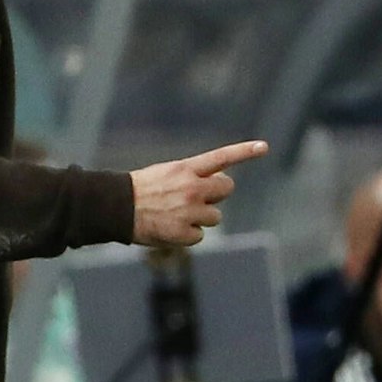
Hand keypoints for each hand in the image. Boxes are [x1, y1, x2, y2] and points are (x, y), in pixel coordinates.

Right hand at [130, 140, 267, 246]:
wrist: (116, 208)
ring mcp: (190, 211)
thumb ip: (191, 176)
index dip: (245, 151)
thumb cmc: (141, 190)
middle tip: (198, 197)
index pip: (221, 157)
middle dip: (217, 193)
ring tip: (177, 215)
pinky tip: (170, 228)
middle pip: (226, 188)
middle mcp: (192, 187)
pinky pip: (199, 235)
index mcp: (185, 169)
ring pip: (215, 216)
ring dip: (201, 217)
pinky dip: (187, 235)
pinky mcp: (186, 232)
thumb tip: (216, 184)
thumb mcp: (166, 173)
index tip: (264, 146)